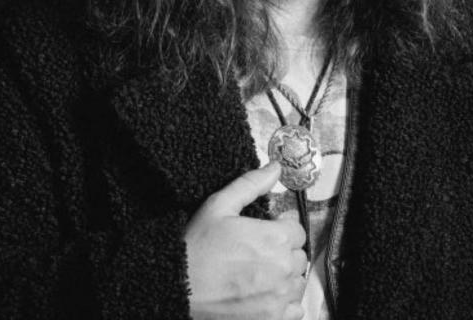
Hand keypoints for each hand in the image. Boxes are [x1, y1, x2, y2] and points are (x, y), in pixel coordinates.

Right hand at [185, 160, 306, 318]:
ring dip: (283, 279)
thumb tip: (276, 167)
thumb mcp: (217, 207)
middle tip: (255, 257)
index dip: (279, 231)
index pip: (297, 231)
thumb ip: (250, 185)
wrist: (173, 292)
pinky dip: (283, 304)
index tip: (261, 236)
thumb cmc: (195, 249)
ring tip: (256, 277)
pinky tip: (262, 298)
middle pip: (298, 257)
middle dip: (281, 254)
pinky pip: (294, 310)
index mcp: (275, 238)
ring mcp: (279, 297)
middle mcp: (283, 268)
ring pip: (297, 282)